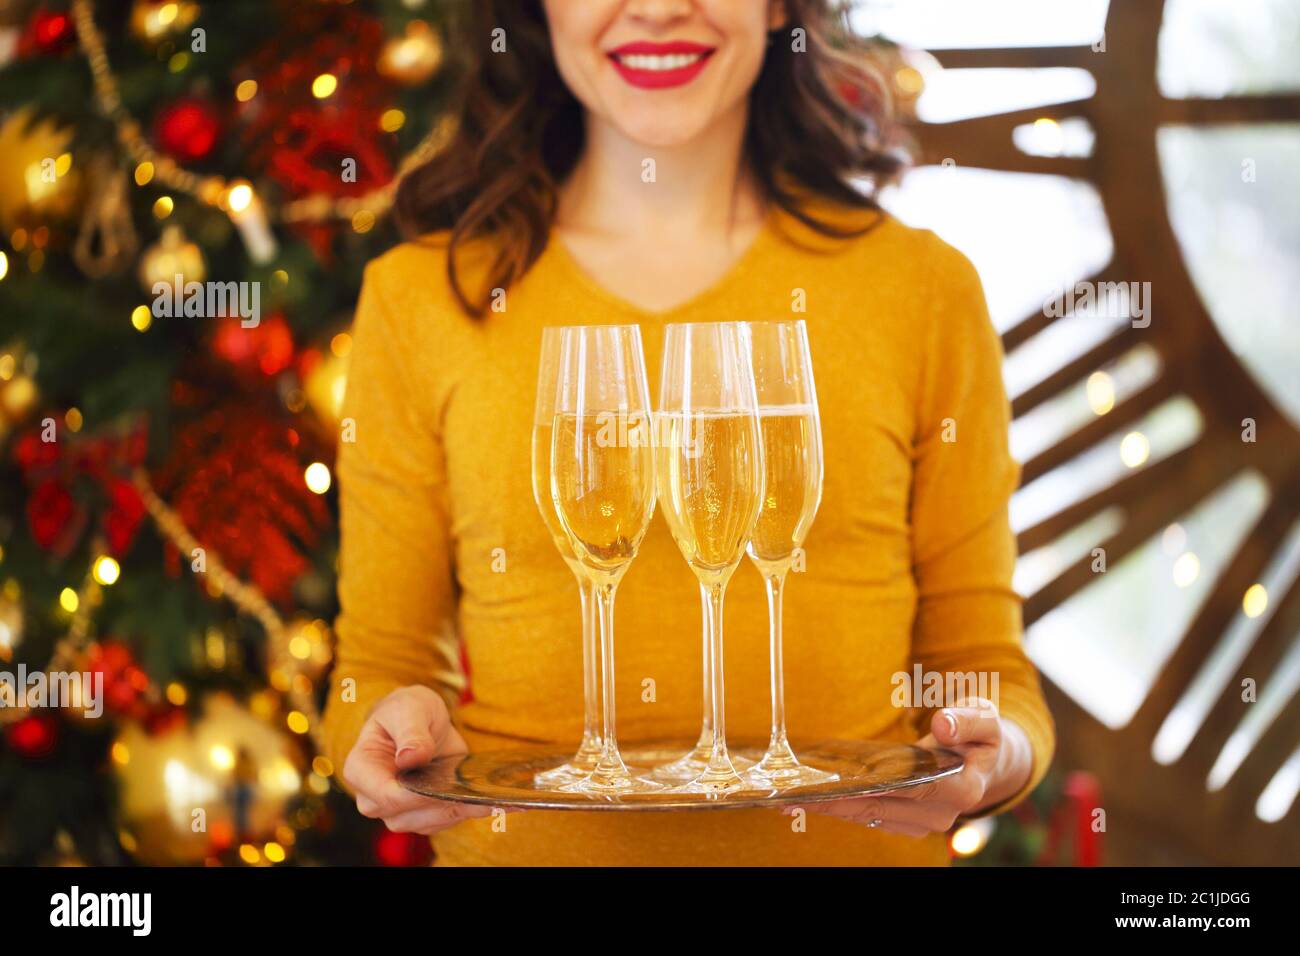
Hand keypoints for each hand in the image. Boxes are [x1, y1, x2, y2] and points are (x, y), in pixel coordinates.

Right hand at [343, 685, 493, 834]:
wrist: (419, 718)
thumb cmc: (406, 710)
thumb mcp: (409, 708)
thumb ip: (410, 732)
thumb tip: (410, 757)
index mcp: (360, 769)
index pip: (384, 794)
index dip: (413, 795)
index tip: (443, 787)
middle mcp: (373, 797)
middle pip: (404, 816)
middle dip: (441, 806)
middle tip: (476, 797)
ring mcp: (397, 809)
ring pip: (426, 823)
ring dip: (458, 812)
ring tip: (489, 801)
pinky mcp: (422, 813)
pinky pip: (443, 821)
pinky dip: (466, 812)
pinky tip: (489, 802)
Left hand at [801, 697, 1031, 835]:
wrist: (988, 761)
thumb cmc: (981, 735)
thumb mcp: (985, 718)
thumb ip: (967, 719)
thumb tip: (942, 724)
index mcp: (961, 789)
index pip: (904, 790)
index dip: (862, 789)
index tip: (828, 786)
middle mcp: (940, 815)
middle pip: (877, 809)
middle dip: (832, 803)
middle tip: (788, 796)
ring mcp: (923, 823)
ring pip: (869, 816)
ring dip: (830, 809)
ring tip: (789, 799)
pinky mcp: (908, 823)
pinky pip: (870, 815)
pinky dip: (841, 808)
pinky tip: (811, 799)